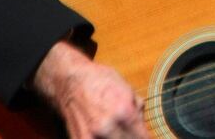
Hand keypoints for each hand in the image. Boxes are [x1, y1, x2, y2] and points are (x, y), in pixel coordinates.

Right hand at [31, 39, 148, 138]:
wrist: (70, 82)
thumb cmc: (99, 81)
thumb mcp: (127, 90)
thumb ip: (138, 111)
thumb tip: (143, 128)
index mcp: (124, 112)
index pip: (143, 138)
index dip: (144, 137)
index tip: (142, 135)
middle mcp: (108, 127)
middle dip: (132, 137)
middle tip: (129, 132)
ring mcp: (92, 137)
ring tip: (116, 130)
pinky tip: (103, 133)